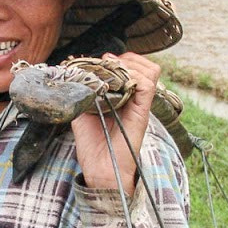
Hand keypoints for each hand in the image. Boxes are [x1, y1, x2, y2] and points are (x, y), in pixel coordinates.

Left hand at [71, 52, 159, 194]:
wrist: (100, 168)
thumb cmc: (92, 144)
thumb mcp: (82, 111)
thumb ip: (83, 92)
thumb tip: (76, 72)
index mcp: (123, 96)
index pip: (131, 67)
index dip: (116, 59)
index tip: (99, 61)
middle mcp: (134, 98)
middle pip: (143, 64)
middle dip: (124, 58)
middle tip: (106, 64)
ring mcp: (140, 104)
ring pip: (150, 70)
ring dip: (130, 65)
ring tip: (113, 72)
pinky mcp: (143, 111)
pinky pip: (148, 84)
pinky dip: (134, 76)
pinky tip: (118, 82)